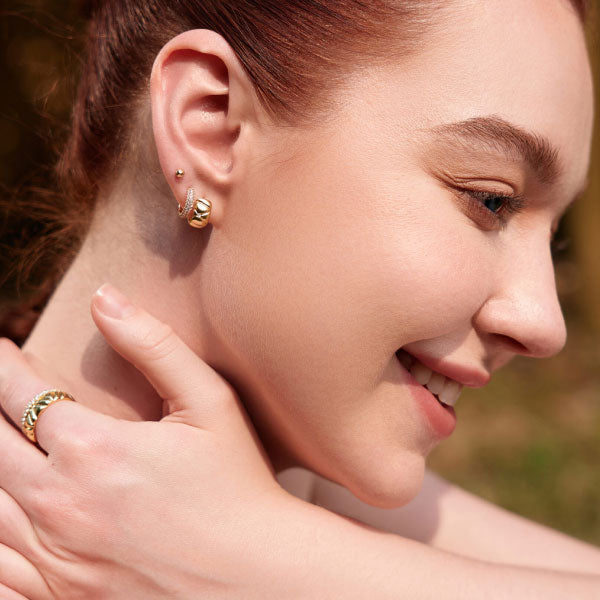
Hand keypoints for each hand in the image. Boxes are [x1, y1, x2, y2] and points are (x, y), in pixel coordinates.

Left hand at [0, 284, 292, 599]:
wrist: (254, 577)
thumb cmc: (238, 485)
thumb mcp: (210, 403)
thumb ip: (154, 346)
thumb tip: (105, 297)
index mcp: (94, 449)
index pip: (22, 395)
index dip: (4, 367)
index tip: (1, 350)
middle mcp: (59, 503)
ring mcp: (53, 559)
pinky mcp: (58, 598)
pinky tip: (3, 517)